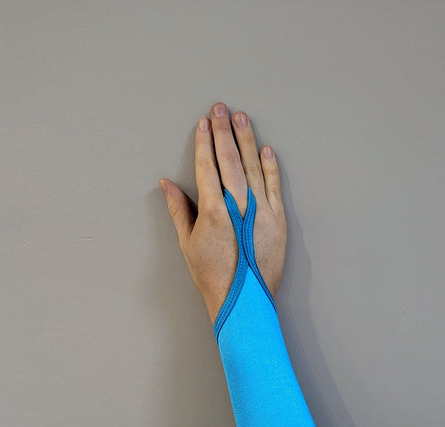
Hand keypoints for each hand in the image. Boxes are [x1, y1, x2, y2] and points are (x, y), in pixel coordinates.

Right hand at [159, 102, 286, 324]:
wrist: (243, 300)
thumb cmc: (212, 276)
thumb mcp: (188, 243)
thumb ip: (179, 210)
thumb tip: (167, 184)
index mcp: (212, 210)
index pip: (207, 166)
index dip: (204, 142)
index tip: (203, 123)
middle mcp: (238, 206)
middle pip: (229, 159)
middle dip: (223, 131)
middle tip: (220, 108)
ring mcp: (260, 211)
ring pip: (252, 167)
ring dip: (246, 140)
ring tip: (241, 118)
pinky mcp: (277, 220)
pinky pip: (273, 186)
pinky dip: (269, 167)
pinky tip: (265, 150)